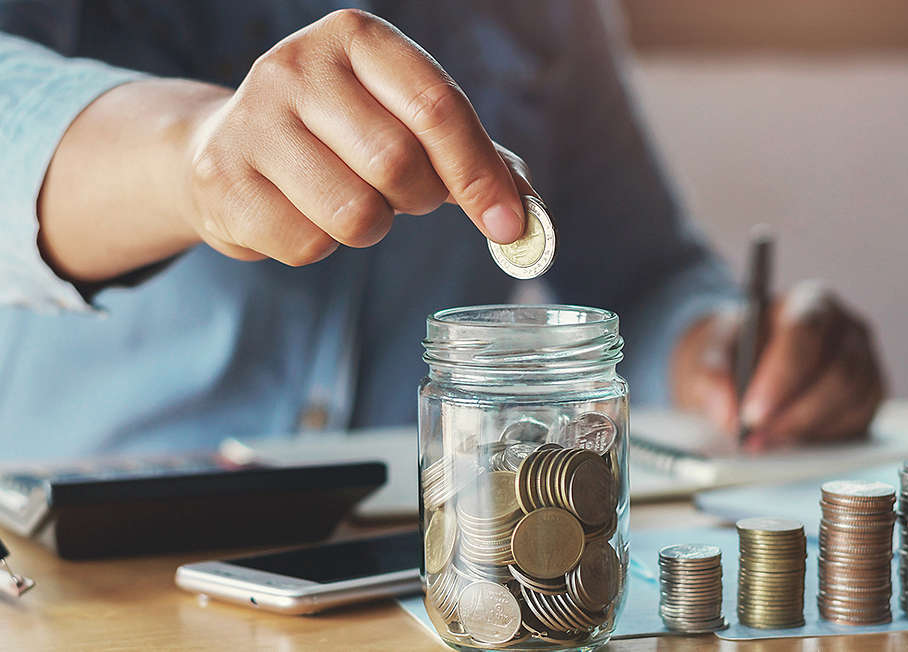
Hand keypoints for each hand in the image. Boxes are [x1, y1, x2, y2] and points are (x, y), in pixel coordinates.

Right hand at [180, 9, 529, 264]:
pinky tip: (301, 214)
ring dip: (370, 228)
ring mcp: (251, 121)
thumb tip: (529, 215)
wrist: (224, 146)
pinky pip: (308, 246)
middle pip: (397, 162)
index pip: (436, 106)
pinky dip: (322, 247)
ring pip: (355, 214)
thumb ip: (471, 157)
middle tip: (405, 196)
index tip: (508, 225)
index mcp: (357, 39)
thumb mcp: (403, 121)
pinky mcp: (221, 181)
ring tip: (349, 200)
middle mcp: (297, 66)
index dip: (480, 173)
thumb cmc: (338, 136)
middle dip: (418, 200)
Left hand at [672, 280, 885, 451]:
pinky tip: (789, 440)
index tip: (751, 413)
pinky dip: (822, 437)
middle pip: (837, 372)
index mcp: (809, 302)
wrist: (745, 364)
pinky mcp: (869, 396)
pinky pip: (858, 421)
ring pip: (850, 401)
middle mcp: (846, 328)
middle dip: (793, 413)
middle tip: (755, 438)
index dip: (780, 376)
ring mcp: (864, 362)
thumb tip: (727, 412)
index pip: (805, 332)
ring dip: (804, 428)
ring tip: (763, 441)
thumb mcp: (709, 355)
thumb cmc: (734, 352)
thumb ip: (711, 376)